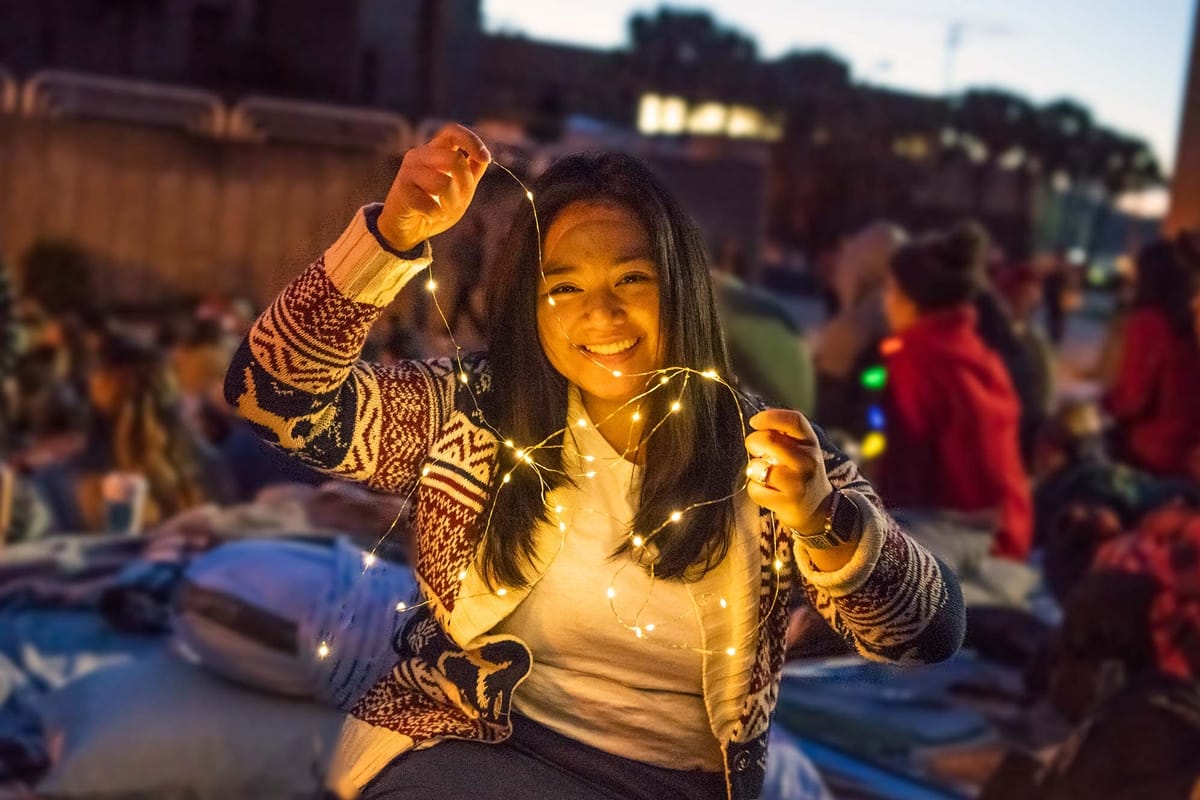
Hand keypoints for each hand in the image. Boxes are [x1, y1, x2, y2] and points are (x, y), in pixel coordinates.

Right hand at [377, 123, 490, 251]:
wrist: (407, 229)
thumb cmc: (434, 207)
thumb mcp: (459, 189)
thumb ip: (471, 172)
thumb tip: (485, 157)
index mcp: (434, 151)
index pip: (452, 132)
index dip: (471, 141)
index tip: (485, 158)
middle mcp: (420, 155)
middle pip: (455, 159)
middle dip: (465, 185)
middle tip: (459, 201)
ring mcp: (408, 170)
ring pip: (444, 183)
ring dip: (451, 204)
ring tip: (442, 210)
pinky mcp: (401, 189)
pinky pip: (431, 204)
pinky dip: (436, 215)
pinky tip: (427, 216)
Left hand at [744, 409, 832, 532]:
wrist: (819, 509)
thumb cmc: (801, 472)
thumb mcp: (801, 450)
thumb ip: (783, 436)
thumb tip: (757, 425)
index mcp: (810, 443)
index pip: (794, 420)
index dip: (770, 417)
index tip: (754, 422)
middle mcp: (808, 460)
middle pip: (770, 441)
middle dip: (753, 441)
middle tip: (753, 447)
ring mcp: (799, 482)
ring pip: (758, 468)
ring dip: (754, 470)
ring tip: (764, 475)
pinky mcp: (788, 502)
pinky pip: (756, 490)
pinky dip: (756, 490)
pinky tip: (768, 491)